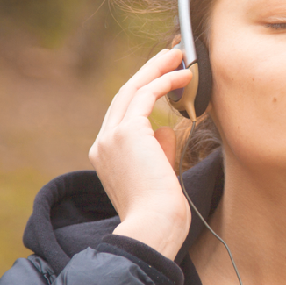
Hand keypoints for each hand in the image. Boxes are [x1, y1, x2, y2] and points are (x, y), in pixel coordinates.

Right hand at [88, 48, 194, 258]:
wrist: (153, 227)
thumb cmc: (160, 213)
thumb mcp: (159, 177)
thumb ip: (159, 151)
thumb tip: (166, 129)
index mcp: (106, 157)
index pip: (124, 116)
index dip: (143, 94)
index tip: (163, 80)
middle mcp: (103, 144)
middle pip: (124, 96)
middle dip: (148, 73)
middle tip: (170, 57)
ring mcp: (111, 137)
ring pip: (132, 89)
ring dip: (156, 69)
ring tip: (177, 56)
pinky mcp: (127, 132)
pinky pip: (146, 95)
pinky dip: (164, 81)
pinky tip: (182, 75)